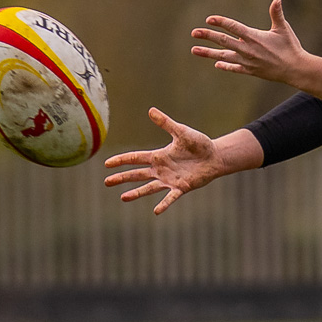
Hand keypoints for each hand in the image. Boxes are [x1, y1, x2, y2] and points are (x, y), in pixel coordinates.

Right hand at [103, 109, 226, 214]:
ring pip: (149, 187)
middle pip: (137, 174)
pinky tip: (156, 211)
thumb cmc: (199, 144)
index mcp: (159, 156)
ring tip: (123, 197)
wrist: (215, 156)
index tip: (107, 163)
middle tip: (106, 182)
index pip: (136, 158)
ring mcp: (170, 180)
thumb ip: (166, 123)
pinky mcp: (181, 187)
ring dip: (136, 193)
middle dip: (122, 178)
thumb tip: (151, 110)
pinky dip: (164, 204)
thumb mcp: (181, 132)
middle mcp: (161, 169)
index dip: (121, 160)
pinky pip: (170, 197)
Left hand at [190, 0, 307, 84]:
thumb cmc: (290, 47)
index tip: (209, 19)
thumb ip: (276, 14)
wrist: (295, 69)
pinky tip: (216, 64)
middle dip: (208, 36)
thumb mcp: (283, 29)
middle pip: (223, 41)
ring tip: (194, 50)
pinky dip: (225, 65)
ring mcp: (247, 61)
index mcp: (254, 37)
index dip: (221, 22)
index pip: (233, 27)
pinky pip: (234, 68)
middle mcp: (247, 49)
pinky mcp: (250, 71)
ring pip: (224, 56)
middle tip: (194, 33)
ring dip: (208, 53)